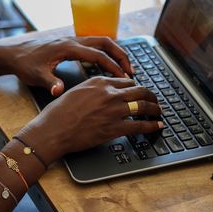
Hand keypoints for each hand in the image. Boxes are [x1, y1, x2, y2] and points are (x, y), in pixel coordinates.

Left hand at [2, 37, 131, 95]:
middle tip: (132, 70)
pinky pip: (93, 45)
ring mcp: (72, 41)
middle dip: (120, 55)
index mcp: (68, 47)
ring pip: (100, 41)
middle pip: (105, 42)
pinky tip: (107, 64)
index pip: (97, 54)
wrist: (13, 53)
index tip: (124, 77)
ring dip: (114, 52)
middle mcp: (72, 41)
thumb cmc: (24, 64)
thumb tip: (59, 91)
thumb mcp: (36, 75)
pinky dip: (105, 52)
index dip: (113, 66)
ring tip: (124, 68)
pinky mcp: (69, 44)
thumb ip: (49, 83)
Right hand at [17, 77, 162, 164]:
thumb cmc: (59, 113)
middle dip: (151, 95)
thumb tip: (102, 93)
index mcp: (99, 82)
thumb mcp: (75, 92)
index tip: (139, 92)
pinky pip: (140, 125)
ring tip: (159, 112)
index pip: (126, 81)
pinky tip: (157, 126)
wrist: (53, 130)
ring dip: (155, 109)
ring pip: (143, 105)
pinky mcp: (115, 128)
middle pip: (140, 90)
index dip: (136, 87)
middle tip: (154, 101)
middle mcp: (109, 93)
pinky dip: (152, 126)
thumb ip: (92, 90)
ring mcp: (114, 110)